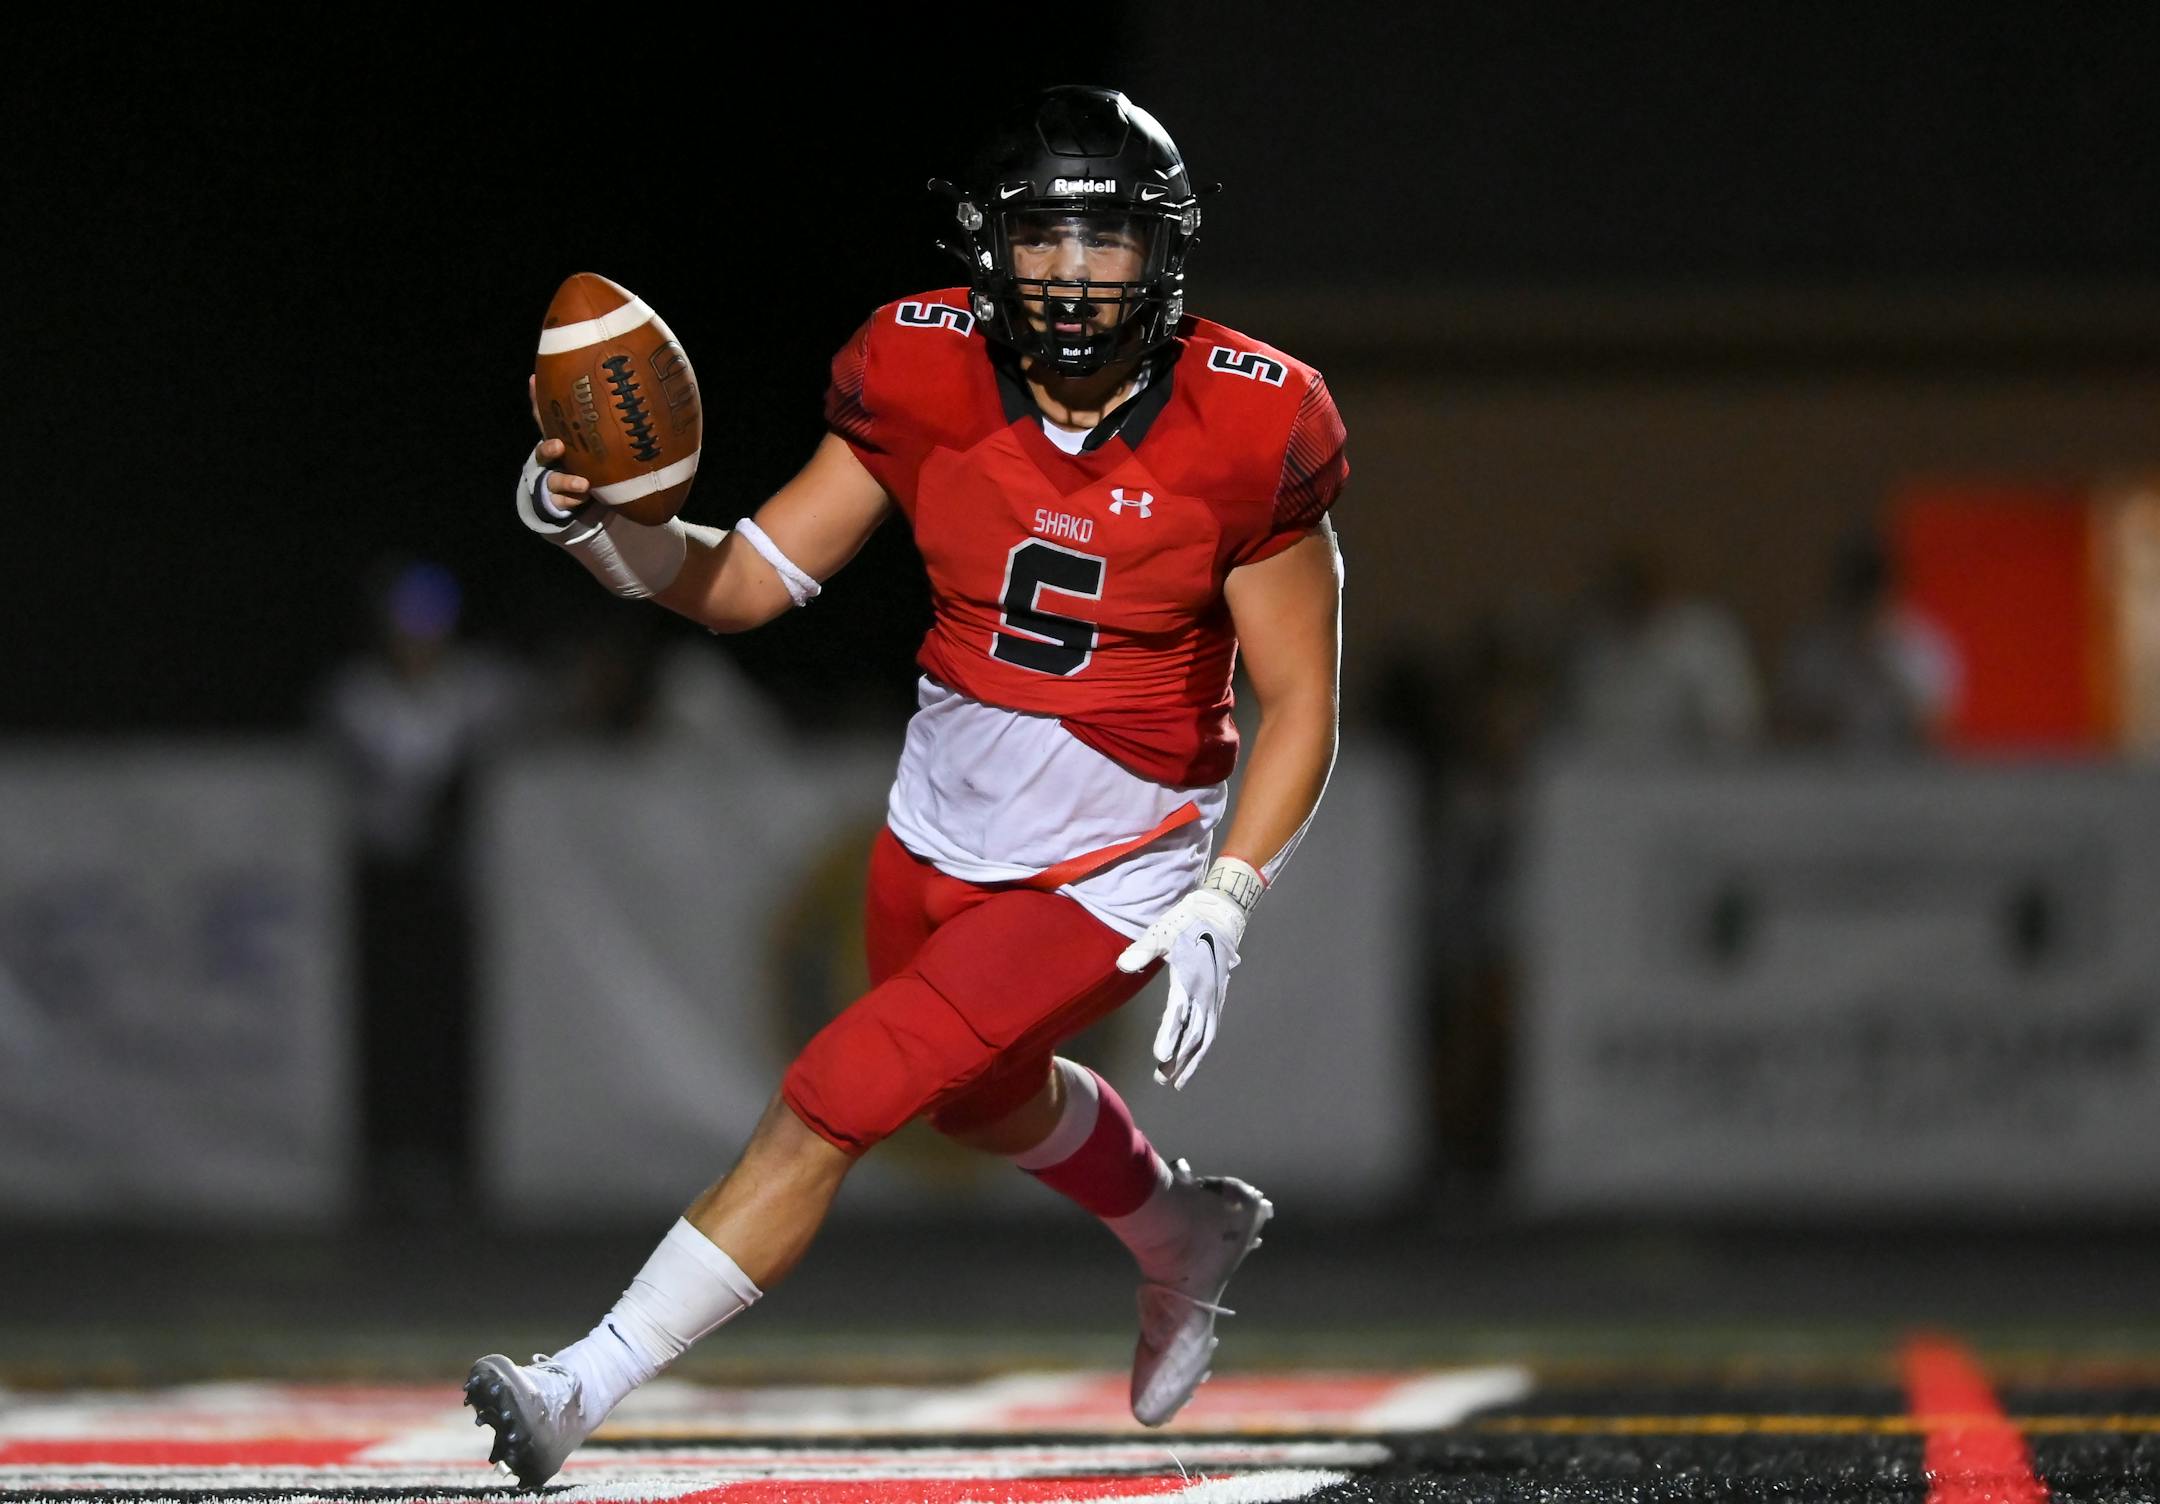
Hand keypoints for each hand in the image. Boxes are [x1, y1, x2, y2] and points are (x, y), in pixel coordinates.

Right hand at [526, 375, 591, 513]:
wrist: (568, 496)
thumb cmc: (575, 460)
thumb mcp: (577, 438)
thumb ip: (578, 415)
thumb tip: (574, 378)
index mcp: (552, 439)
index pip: (542, 418)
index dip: (535, 399)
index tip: (533, 381)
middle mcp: (548, 460)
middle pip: (543, 452)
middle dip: (549, 449)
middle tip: (559, 446)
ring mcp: (552, 481)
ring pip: (555, 480)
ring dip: (567, 481)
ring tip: (584, 484)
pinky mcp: (559, 501)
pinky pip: (566, 501)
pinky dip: (575, 499)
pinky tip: (586, 497)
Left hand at [1116, 860, 1259, 1088]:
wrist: (1220, 913)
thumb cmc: (1186, 922)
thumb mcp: (1161, 933)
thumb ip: (1142, 951)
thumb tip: (1123, 965)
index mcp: (1190, 978)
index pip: (1180, 1014)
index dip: (1170, 1037)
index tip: (1160, 1058)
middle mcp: (1206, 992)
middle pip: (1196, 1035)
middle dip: (1180, 1060)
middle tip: (1163, 1080)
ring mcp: (1214, 997)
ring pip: (1205, 1036)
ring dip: (1191, 1059)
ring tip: (1174, 1080)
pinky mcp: (1217, 997)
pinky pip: (1210, 1028)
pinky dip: (1201, 1047)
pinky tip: (1190, 1058)